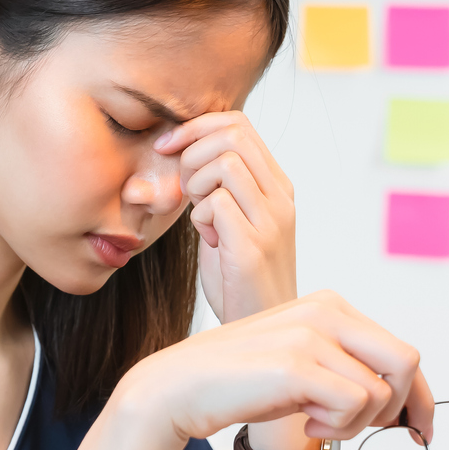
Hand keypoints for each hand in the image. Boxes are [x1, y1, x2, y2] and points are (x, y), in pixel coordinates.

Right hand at [116, 291, 435, 445]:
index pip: (402, 351)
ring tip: (319, 424)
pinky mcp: (298, 364)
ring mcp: (312, 334)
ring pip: (380, 392)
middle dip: (397, 409)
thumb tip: (400, 405)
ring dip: (356, 424)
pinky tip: (307, 425)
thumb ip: (345, 369)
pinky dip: (337, 428)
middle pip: (407, 364)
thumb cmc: (240, 380)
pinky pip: (354, 405)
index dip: (422, 397)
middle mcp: (327, 311)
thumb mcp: (303, 365)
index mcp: (331, 305)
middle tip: (359, 430)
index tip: (422, 430)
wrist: (180, 387)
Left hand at [153, 112, 295, 322]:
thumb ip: (219, 185)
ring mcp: (271, 221)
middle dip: (193, 153)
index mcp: (276, 186)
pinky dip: (199, 216)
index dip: (196, 127)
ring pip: (225, 164)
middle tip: (185, 189)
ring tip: (201, 216)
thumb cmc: (239, 276)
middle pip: (233, 136)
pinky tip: (209, 239)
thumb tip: (185, 147)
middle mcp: (280, 198)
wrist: (259, 325)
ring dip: (196, 185)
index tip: (168, 148)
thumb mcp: (232, 219)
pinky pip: (216, 203)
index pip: (240, 125)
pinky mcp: (254, 247)